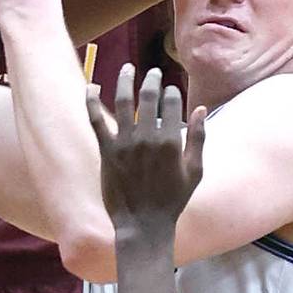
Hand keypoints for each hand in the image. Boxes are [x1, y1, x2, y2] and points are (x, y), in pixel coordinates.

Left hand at [87, 64, 205, 230]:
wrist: (143, 224)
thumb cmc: (172, 200)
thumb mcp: (195, 171)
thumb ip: (199, 139)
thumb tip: (200, 110)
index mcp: (171, 141)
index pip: (171, 103)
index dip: (172, 92)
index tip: (171, 90)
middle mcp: (147, 137)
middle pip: (148, 96)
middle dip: (152, 79)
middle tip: (152, 73)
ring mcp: (125, 143)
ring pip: (123, 101)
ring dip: (125, 80)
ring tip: (127, 68)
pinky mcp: (107, 150)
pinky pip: (96, 120)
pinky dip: (91, 101)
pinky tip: (91, 86)